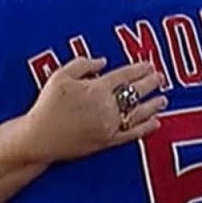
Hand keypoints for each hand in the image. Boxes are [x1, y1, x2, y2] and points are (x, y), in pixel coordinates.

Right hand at [19, 57, 167, 163]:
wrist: (38, 138)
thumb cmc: (46, 105)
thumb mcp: (59, 76)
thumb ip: (82, 64)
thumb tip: (102, 61)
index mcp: (96, 88)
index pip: (125, 75)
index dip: (139, 69)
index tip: (150, 65)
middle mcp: (107, 107)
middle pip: (135, 92)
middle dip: (150, 84)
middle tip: (160, 78)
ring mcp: (109, 126)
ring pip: (138, 113)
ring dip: (153, 105)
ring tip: (163, 99)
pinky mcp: (107, 141)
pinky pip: (133, 134)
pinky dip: (146, 128)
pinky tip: (155, 122)